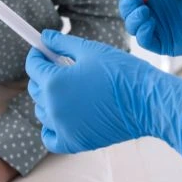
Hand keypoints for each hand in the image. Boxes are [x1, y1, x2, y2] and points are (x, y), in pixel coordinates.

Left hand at [25, 30, 181, 158]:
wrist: (148, 102)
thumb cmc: (123, 73)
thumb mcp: (91, 50)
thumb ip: (63, 43)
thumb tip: (45, 38)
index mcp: (55, 82)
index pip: (33, 66)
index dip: (38, 55)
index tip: (44, 51)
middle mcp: (53, 107)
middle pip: (35, 89)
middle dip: (43, 75)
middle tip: (61, 66)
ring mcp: (63, 128)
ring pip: (42, 111)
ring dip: (49, 99)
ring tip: (69, 89)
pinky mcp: (75, 143)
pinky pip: (50, 137)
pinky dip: (51, 127)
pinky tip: (62, 116)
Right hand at [117, 0, 181, 64]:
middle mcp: (156, 11)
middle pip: (128, 10)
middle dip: (127, 5)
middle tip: (136, 0)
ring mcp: (160, 28)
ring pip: (133, 26)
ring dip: (132, 19)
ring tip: (145, 13)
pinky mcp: (165, 44)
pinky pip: (145, 41)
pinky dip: (141, 33)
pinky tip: (149, 24)